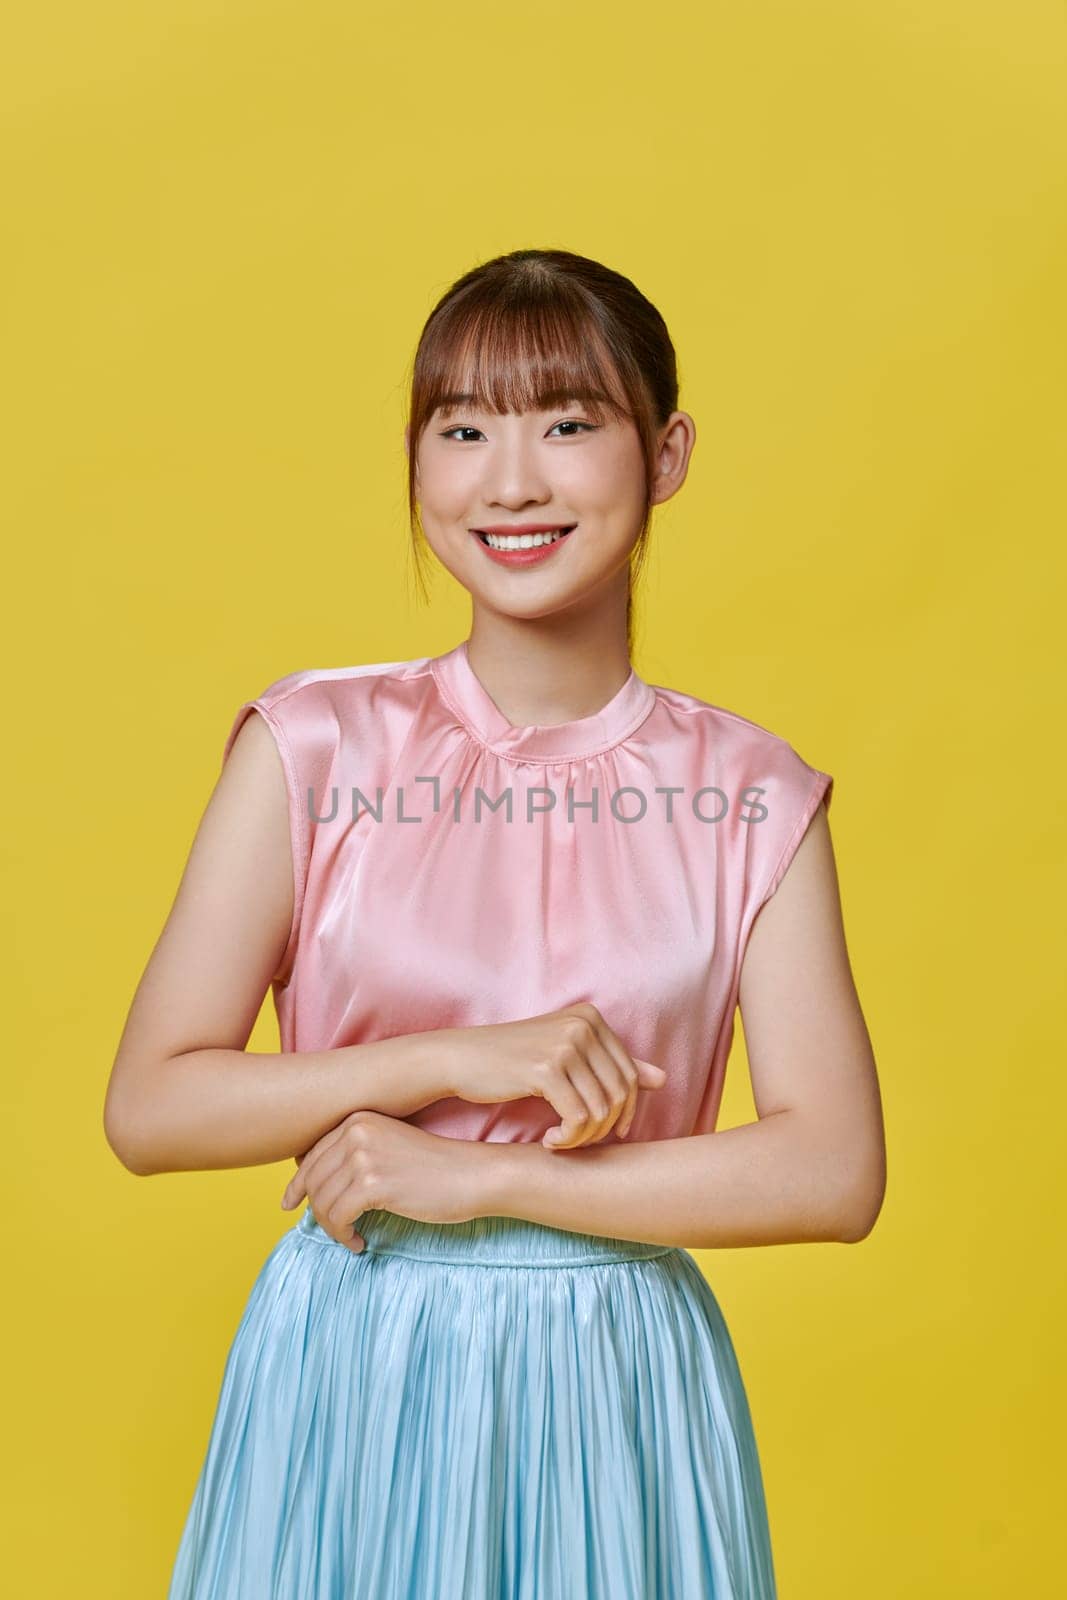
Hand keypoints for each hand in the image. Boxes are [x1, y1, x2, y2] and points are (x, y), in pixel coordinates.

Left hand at [279, 1109, 484, 1250]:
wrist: (471, 1175)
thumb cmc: (434, 1168)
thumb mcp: (388, 1149)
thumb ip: (353, 1156)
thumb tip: (311, 1187)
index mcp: (358, 1119)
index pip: (311, 1155)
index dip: (298, 1184)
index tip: (290, 1204)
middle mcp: (356, 1131)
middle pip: (312, 1180)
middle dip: (317, 1210)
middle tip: (334, 1230)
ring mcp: (363, 1155)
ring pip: (321, 1201)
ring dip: (332, 1227)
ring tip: (350, 1236)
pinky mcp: (373, 1183)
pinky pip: (338, 1217)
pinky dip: (343, 1235)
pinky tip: (359, 1242)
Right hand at [447, 1002, 666, 1151]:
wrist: (461, 1058)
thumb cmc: (513, 1060)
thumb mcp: (566, 1056)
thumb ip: (611, 1065)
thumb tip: (663, 1079)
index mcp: (591, 1018)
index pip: (630, 1075)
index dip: (623, 1112)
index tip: (604, 1132)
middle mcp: (583, 1025)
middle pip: (620, 1094)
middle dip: (604, 1129)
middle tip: (578, 1141)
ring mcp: (565, 1045)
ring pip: (601, 1111)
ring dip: (584, 1138)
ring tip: (561, 1141)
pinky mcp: (546, 1069)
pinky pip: (578, 1119)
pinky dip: (568, 1139)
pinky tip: (548, 1141)